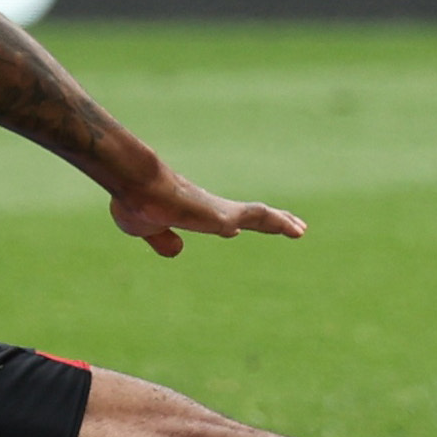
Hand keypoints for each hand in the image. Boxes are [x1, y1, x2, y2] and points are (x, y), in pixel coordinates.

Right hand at [101, 162, 305, 257]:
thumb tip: (177, 250)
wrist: (137, 187)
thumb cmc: (136, 203)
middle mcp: (211, 208)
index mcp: (193, 212)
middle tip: (290, 225)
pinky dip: (278, 222)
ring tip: (301, 229)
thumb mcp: (145, 229)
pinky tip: (293, 228)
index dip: (234, 222)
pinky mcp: (225, 216)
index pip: (221, 217)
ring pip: (258, 215)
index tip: (239, 229)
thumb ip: (161, 239)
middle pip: (248, 214)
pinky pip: (260, 217)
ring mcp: (220, 210)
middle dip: (268, 220)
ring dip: (280, 221)